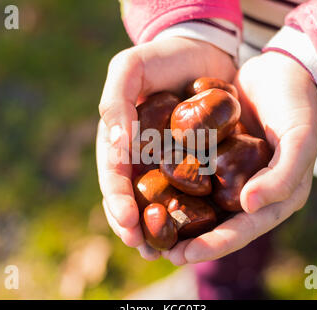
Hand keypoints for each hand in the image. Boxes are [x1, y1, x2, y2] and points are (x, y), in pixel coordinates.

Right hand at [96, 37, 236, 259]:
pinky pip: (190, 191)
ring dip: (158, 230)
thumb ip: (115, 100)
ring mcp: (166, 162)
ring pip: (158, 202)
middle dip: (134, 226)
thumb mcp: (130, 68)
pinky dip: (189, 212)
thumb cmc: (163, 57)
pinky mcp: (196, 161)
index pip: (113, 176)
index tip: (128, 221)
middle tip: (144, 249)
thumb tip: (116, 144)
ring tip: (166, 252)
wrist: (203, 50)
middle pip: (131, 198)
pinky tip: (197, 230)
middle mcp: (140, 157)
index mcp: (120, 140)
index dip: (116, 200)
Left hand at [162, 52, 316, 264]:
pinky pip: (188, 174)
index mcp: (272, 198)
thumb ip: (283, 175)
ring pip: (198, 204)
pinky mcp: (211, 156)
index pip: (242, 230)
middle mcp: (247, 193)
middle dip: (187, 241)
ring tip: (143, 230)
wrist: (282, 72)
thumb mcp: (300, 139)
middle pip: (215, 225)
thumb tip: (248, 206)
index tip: (184, 256)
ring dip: (173, 219)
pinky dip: (169, 184)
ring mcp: (227, 175)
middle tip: (156, 252)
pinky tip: (145, 190)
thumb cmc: (296, 107)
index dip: (214, 245)